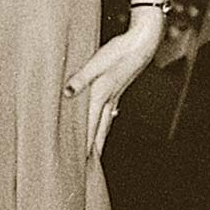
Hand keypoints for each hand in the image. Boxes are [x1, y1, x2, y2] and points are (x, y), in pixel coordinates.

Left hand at [65, 14, 164, 156]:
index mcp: (101, 95)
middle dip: (92, 148)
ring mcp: (115, 96)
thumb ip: (81, 77)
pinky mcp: (118, 89)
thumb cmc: (120, 51)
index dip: (83, 144)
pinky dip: (105, 122)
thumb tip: (67, 93)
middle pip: (98, 130)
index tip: (77, 161)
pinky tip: (106, 122)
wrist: (143, 43)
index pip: (89, 125)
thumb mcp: (97, 62)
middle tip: (85, 166)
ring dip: (99, 138)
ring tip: (94, 153)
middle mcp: (109, 100)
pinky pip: (110, 112)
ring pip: (105, 123)